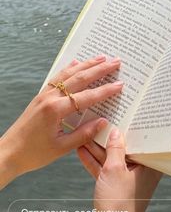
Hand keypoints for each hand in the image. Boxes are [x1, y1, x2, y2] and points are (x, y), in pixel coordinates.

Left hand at [0, 56, 122, 188]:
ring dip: (86, 64)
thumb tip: (102, 122)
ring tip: (101, 57)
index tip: (119, 84)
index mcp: (56, 110)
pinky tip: (77, 63)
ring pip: (69, 74)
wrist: (9, 152)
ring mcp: (45, 94)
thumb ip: (83, 134)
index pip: (87, 97)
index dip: (105, 91)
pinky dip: (69, 68)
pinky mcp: (41, 95)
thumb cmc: (33, 153)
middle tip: (115, 62)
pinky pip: (58, 77)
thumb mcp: (61, 148)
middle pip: (79, 78)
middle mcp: (50, 97)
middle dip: (99, 69)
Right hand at [78, 128, 161, 211]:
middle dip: (110, 138)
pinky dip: (94, 161)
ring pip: (112, 158)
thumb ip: (115, 148)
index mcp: (149, 167)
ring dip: (98, 148)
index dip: (132, 129)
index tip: (124, 117)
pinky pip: (105, 170)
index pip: (142, 142)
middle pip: (125, 149)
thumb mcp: (114, 169)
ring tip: (86, 134)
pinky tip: (82, 150)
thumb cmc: (119, 206)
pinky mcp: (115, 187)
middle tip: (101, 124)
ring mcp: (127, 180)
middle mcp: (141, 172)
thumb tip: (115, 132)